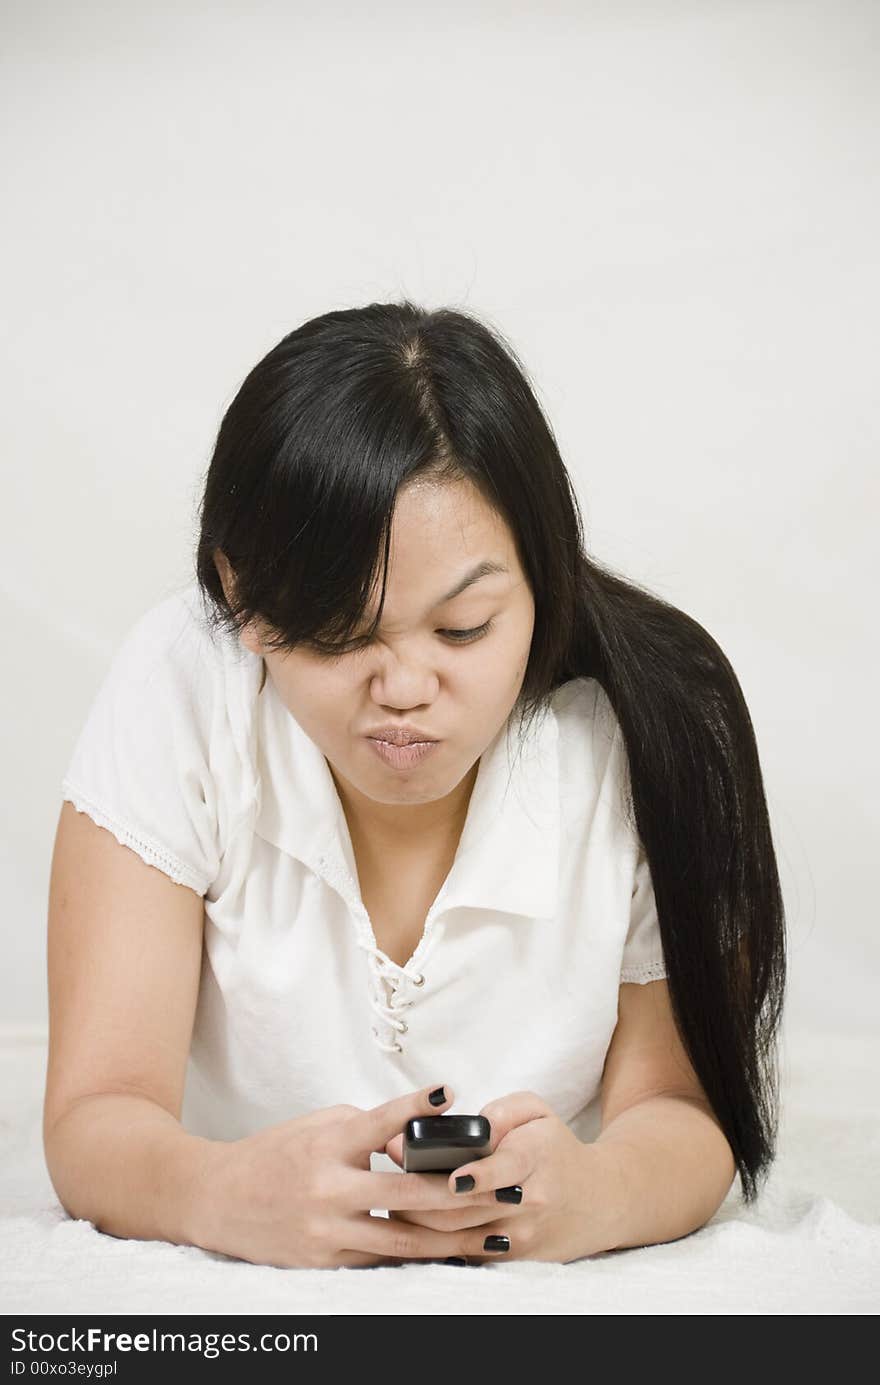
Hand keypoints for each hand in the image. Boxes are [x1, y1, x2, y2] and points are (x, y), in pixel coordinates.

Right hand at [195, 1082, 511, 1267]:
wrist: (215, 1199)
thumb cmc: (273, 1155)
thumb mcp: (316, 1125)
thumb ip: (365, 1127)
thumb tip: (415, 1133)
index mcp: (327, 1145)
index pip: (379, 1122)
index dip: (414, 1106)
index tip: (450, 1093)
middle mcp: (329, 1189)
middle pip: (409, 1194)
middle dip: (464, 1192)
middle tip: (506, 1185)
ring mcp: (327, 1231)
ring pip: (404, 1240)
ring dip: (457, 1238)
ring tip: (499, 1233)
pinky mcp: (324, 1262)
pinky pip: (381, 1261)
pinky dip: (420, 1258)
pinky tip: (455, 1255)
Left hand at [383, 1089, 611, 1263]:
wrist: (598, 1200)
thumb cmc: (555, 1148)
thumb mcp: (537, 1112)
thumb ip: (500, 1111)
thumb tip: (456, 1128)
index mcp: (536, 1157)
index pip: (507, 1169)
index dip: (480, 1176)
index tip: (453, 1178)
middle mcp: (531, 1201)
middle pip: (471, 1206)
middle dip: (425, 1198)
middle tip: (389, 1186)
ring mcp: (522, 1235)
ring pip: (461, 1235)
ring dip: (421, 1221)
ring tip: (391, 1202)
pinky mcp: (514, 1258)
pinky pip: (466, 1253)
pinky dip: (436, 1242)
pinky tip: (412, 1226)